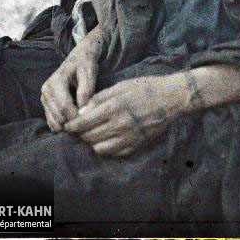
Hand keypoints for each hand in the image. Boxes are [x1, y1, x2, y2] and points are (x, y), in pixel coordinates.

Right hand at [40, 25, 102, 132]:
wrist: (79, 59)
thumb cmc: (85, 65)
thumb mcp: (89, 73)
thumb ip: (86, 91)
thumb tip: (82, 112)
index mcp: (56, 81)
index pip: (64, 105)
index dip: (76, 116)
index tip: (89, 119)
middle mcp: (46, 89)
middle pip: (58, 115)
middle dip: (72, 122)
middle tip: (86, 124)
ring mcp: (44, 97)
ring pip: (54, 121)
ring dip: (67, 125)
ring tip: (81, 122)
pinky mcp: (46, 104)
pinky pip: (52, 121)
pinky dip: (62, 125)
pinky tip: (74, 121)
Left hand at [63, 74, 184, 157]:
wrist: (171, 98)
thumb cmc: (145, 88)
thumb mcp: (121, 86)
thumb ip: (100, 98)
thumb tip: (82, 111)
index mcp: (114, 107)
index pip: (83, 123)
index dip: (72, 125)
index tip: (68, 124)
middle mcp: (119, 125)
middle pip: (89, 137)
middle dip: (80, 133)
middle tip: (79, 128)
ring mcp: (128, 138)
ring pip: (98, 148)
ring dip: (92, 142)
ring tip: (92, 133)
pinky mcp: (135, 145)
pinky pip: (113, 153)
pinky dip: (105, 148)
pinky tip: (107, 138)